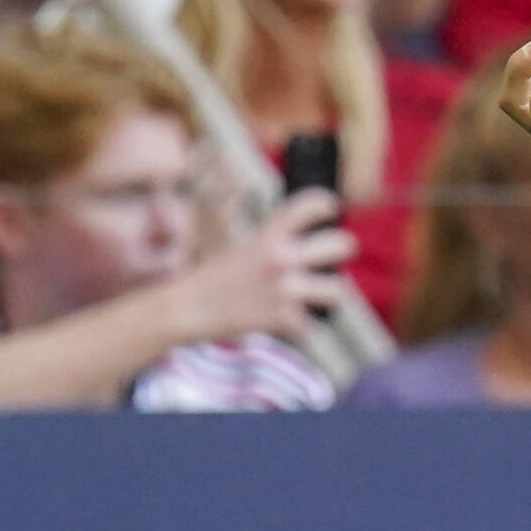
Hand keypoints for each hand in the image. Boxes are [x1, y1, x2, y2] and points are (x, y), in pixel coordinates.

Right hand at [171, 188, 357, 341]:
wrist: (187, 308)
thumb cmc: (215, 275)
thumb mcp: (240, 242)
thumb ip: (273, 236)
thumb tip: (305, 229)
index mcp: (270, 233)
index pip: (314, 204)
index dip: (328, 205)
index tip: (330, 211)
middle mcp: (281, 256)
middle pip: (343, 245)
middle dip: (343, 251)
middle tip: (333, 259)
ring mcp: (284, 288)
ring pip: (338, 290)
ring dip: (330, 294)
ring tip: (319, 295)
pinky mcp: (282, 319)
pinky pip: (313, 324)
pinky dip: (302, 326)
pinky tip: (289, 320)